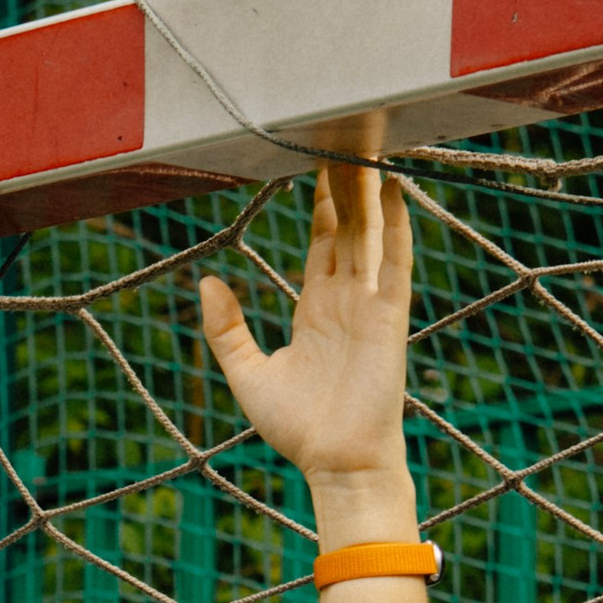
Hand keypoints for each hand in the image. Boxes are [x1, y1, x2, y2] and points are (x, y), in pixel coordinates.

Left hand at [197, 148, 415, 522]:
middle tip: (341, 139)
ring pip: (370, 235)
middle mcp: (346, 301)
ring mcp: (370, 306)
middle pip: (349, 229)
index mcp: (316, 310)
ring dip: (368, 193)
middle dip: (345, 186)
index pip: (323, 244)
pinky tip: (393, 189)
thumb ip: (226, 329)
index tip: (313, 167)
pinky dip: (397, 226)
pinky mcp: (389, 317)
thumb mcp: (248, 374)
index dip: (320, 206)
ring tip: (365, 148)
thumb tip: (206, 280)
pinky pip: (395, 262)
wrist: (336, 464)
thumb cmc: (297, 429)